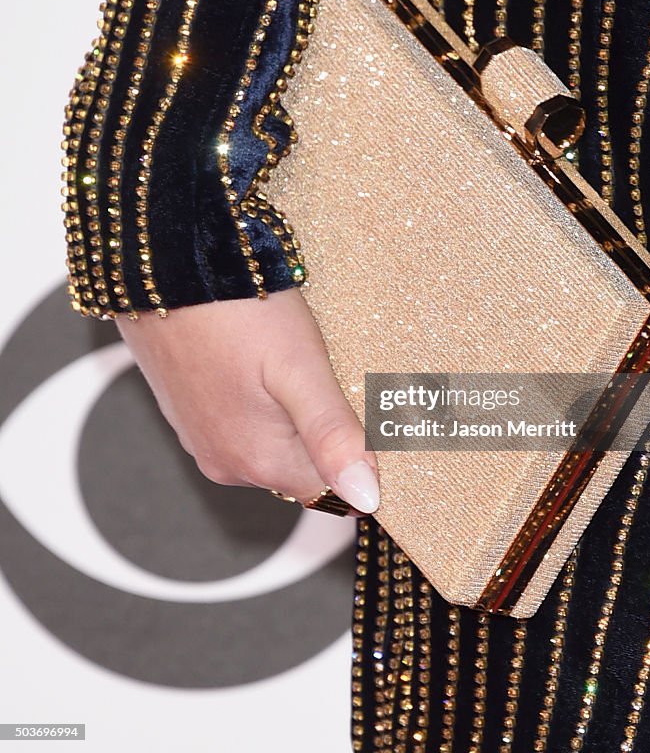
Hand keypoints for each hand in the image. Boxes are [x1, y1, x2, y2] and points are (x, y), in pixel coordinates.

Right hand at [115, 290, 379, 513]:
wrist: (162, 267)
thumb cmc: (234, 310)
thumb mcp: (299, 367)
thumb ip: (333, 436)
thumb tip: (367, 500)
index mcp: (257, 461)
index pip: (333, 488)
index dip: (359, 452)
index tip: (370, 408)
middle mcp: (225, 462)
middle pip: (303, 464)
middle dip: (327, 429)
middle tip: (335, 369)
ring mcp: (202, 437)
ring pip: (275, 440)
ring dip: (297, 412)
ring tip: (297, 358)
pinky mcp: (190, 411)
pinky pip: (246, 419)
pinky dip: (266, 398)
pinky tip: (267, 357)